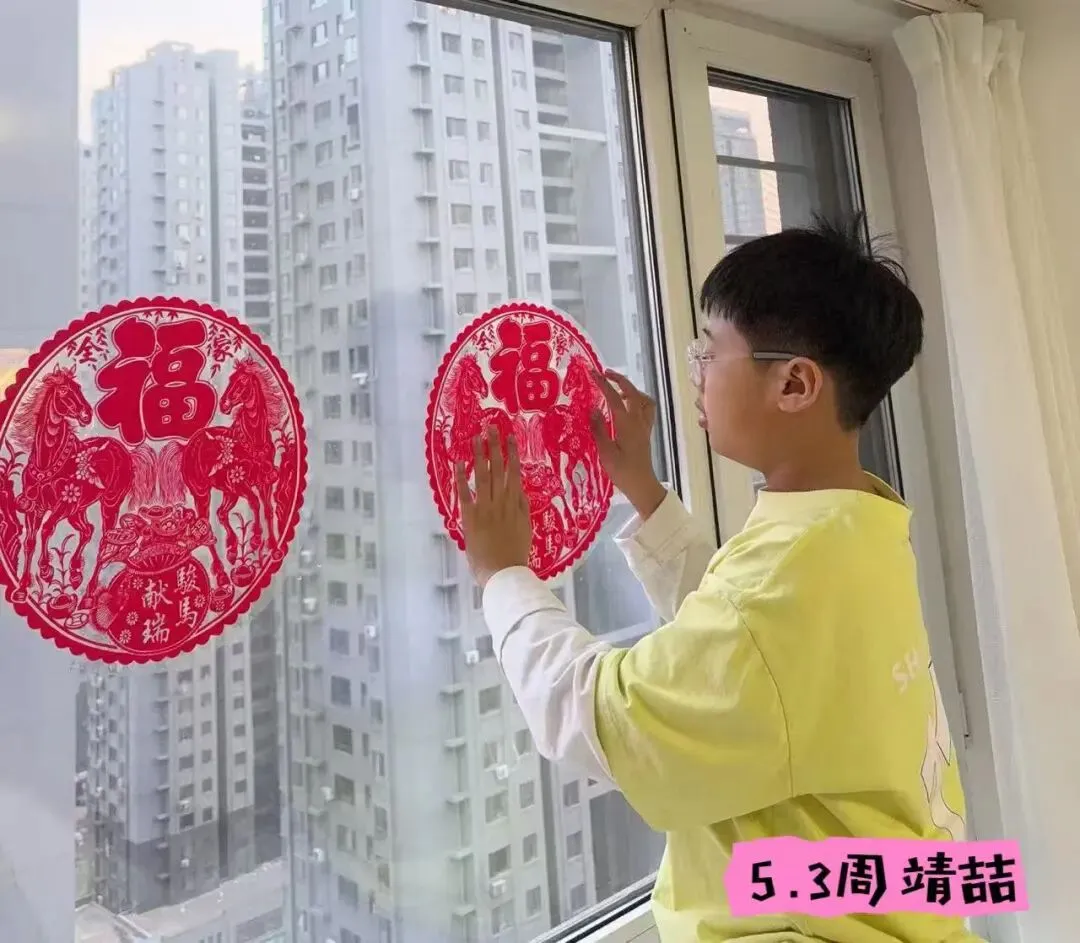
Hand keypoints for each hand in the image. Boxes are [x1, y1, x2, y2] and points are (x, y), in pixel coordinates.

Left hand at [456, 428, 532, 588]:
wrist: (504, 573)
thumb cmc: (515, 555)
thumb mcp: (525, 529)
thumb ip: (523, 510)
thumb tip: (521, 492)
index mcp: (516, 505)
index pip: (514, 474)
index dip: (512, 455)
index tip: (510, 438)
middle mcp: (502, 502)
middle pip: (499, 470)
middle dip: (495, 447)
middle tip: (491, 427)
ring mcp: (486, 508)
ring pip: (483, 476)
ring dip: (479, 456)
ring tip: (476, 438)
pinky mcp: (471, 518)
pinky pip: (465, 494)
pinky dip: (461, 478)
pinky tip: (458, 463)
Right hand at [590, 369, 666, 518]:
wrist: (641, 485)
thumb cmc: (622, 471)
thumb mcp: (605, 452)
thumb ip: (599, 429)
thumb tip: (593, 409)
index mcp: (627, 424)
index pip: (614, 397)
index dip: (603, 383)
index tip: (592, 373)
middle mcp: (638, 421)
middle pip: (632, 392)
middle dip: (619, 380)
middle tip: (604, 374)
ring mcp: (644, 426)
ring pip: (644, 399)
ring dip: (632, 390)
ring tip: (618, 389)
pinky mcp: (646, 432)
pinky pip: (647, 409)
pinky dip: (638, 401)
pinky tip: (628, 407)